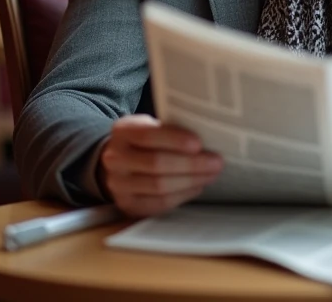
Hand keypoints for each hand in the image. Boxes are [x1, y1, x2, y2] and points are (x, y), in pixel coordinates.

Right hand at [98, 114, 223, 217]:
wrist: (120, 163)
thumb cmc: (146, 142)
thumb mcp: (151, 127)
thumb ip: (171, 129)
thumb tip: (208, 135)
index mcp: (123, 131)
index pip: (148, 136)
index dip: (175, 140)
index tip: (199, 143)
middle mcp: (115, 158)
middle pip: (156, 163)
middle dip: (191, 164)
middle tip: (216, 162)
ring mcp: (119, 184)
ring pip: (159, 186)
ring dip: (190, 181)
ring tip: (211, 175)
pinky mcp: (128, 204)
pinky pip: (159, 203)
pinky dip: (182, 195)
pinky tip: (197, 187)